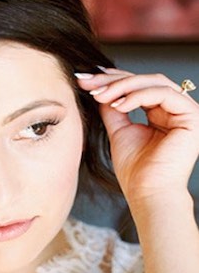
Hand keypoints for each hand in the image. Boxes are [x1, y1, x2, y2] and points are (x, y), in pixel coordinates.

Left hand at [76, 69, 198, 203]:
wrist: (147, 192)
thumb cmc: (136, 170)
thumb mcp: (119, 131)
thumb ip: (113, 108)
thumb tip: (100, 88)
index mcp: (162, 112)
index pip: (138, 86)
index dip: (112, 80)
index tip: (85, 81)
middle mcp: (176, 110)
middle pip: (145, 80)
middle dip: (113, 80)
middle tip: (87, 83)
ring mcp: (186, 112)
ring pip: (154, 83)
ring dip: (122, 87)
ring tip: (99, 95)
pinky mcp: (192, 117)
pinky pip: (163, 94)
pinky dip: (137, 96)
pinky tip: (117, 105)